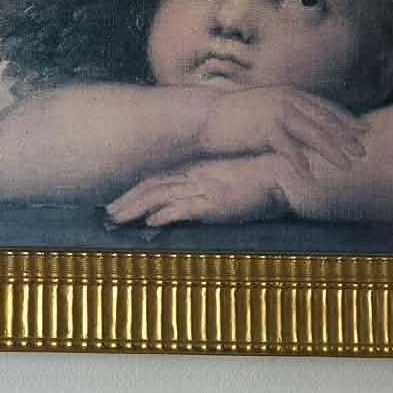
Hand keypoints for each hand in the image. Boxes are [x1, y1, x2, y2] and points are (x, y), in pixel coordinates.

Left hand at [107, 155, 288, 226]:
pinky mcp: (214, 202)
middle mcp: (196, 176)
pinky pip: (183, 208)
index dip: (137, 190)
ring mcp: (204, 188)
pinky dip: (164, 215)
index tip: (120, 201)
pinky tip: (151, 222)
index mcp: (198, 169)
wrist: (284, 175)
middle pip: (152, 186)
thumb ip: (212, 188)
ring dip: (136, 208)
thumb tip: (192, 204)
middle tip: (107, 213)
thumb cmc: (261, 179)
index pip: (159, 179)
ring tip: (116, 219)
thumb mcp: (232, 180)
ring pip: (160, 197)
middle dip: (128, 200)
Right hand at [197, 86, 368, 171]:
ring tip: (347, 166)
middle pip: (325, 120)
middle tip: (364, 152)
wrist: (207, 116)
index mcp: (290, 93)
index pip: (325, 107)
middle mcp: (287, 99)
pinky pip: (288, 148)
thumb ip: (290, 115)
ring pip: (313, 133)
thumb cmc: (238, 116)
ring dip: (332, 150)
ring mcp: (276, 112)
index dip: (346, 119)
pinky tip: (310, 176)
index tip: (364, 131)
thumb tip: (311, 129)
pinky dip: (300, 162)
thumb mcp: (269, 109)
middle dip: (347, 137)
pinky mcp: (264, 128)